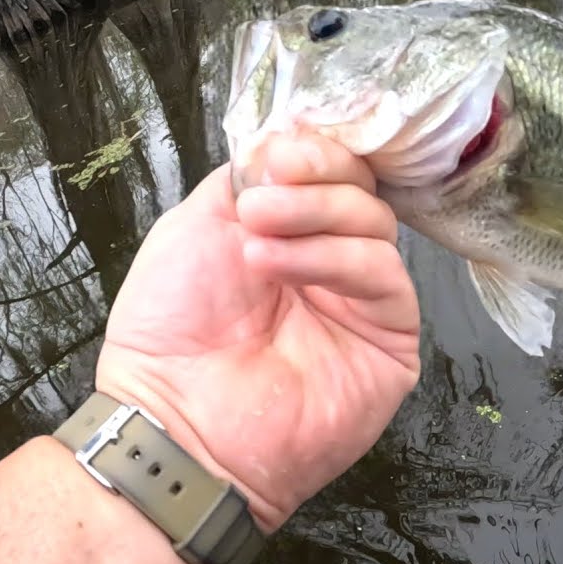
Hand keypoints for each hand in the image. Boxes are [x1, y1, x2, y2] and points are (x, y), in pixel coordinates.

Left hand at [93, 134, 420, 530]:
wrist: (175, 417)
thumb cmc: (171, 328)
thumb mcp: (194, 227)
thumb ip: (245, 180)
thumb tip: (284, 146)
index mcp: (291, 232)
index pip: (331, 173)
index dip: (314, 153)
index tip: (276, 155)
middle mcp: (332, 262)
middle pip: (361, 190)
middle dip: (315, 179)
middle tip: (261, 200)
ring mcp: (364, 301)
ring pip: (377, 225)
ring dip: (314, 217)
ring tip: (256, 241)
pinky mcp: (391, 340)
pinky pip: (385, 276)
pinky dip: (333, 258)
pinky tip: (278, 266)